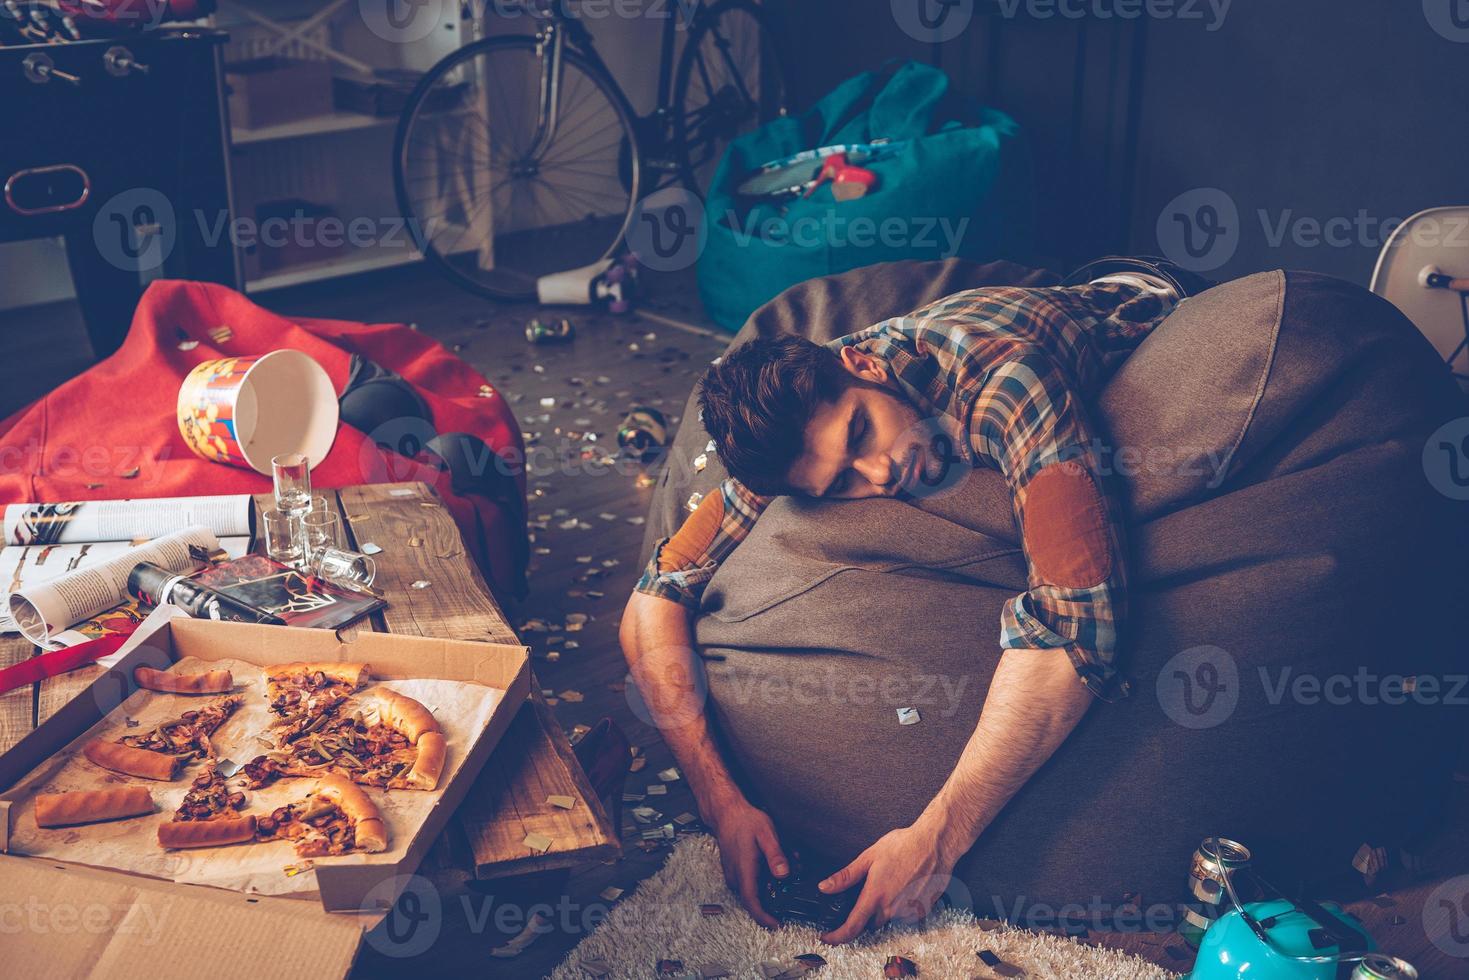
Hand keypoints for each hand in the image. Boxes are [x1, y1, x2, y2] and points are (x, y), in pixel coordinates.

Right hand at [706, 794, 788, 927]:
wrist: (727, 813)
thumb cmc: (745, 821)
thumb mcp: (766, 833)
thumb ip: (776, 854)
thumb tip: (783, 874)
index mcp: (744, 870)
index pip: (752, 902)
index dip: (764, 917)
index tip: (777, 924)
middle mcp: (736, 876)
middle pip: (756, 899)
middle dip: (776, 896)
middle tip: (792, 881)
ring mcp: (734, 875)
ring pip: (755, 890)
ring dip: (772, 885)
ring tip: (787, 865)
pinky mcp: (735, 872)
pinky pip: (752, 882)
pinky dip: (766, 878)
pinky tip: (775, 863)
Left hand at [817, 821, 955, 943]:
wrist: (935, 844)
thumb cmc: (904, 846)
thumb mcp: (869, 856)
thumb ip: (846, 876)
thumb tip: (825, 887)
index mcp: (875, 895)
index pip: (852, 926)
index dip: (837, 936)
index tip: (828, 938)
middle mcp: (892, 908)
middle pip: (871, 922)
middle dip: (867, 911)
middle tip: (873, 888)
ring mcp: (908, 912)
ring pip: (889, 918)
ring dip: (886, 907)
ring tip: (893, 882)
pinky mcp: (922, 912)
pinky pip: (905, 916)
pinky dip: (902, 906)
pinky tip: (905, 887)